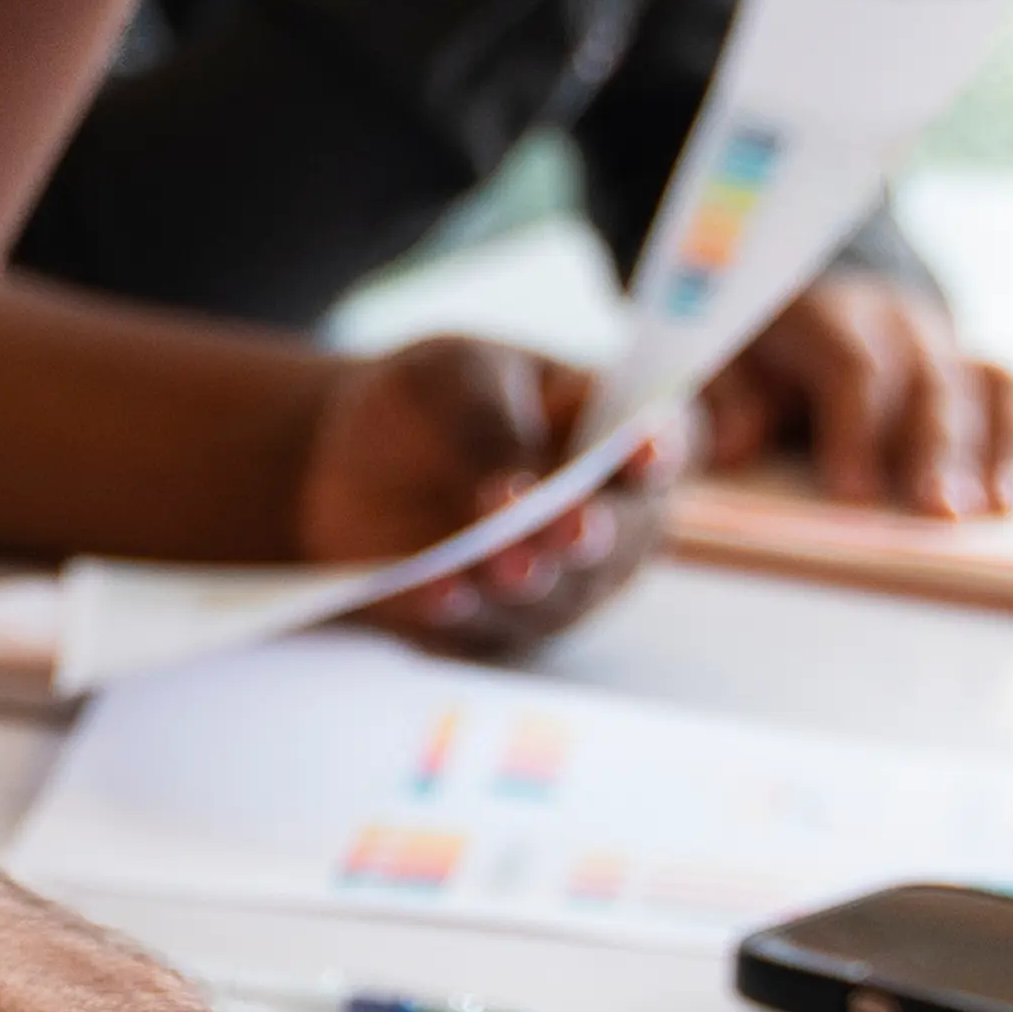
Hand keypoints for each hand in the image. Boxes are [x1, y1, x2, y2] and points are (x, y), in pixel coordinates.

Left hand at [287, 331, 667, 652]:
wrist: (346, 459)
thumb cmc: (431, 402)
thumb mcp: (456, 379)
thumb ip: (492, 426)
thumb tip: (514, 491)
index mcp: (618, 436)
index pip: (666, 443)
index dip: (663, 446)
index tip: (646, 444)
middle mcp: (609, 524)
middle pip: (622, 538)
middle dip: (593, 533)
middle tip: (575, 526)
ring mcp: (556, 589)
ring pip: (556, 596)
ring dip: (530, 581)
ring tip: (501, 561)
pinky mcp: (492, 631)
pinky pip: (478, 629)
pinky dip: (458, 611)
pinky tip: (440, 591)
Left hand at [703, 270, 1012, 515]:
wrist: (821, 316)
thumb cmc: (768, 358)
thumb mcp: (726, 365)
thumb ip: (725, 400)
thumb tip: (734, 449)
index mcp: (835, 318)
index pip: (853, 366)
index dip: (854, 428)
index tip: (852, 492)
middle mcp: (908, 329)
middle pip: (933, 384)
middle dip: (937, 449)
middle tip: (938, 510)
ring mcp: (958, 354)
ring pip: (998, 390)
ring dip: (1006, 449)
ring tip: (1001, 507)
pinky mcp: (992, 385)